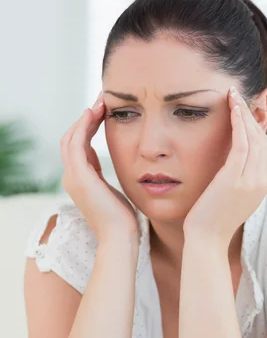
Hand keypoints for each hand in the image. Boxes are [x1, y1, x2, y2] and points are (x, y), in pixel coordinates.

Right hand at [60, 92, 138, 244]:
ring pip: (71, 137)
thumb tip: (116, 163)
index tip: (105, 111)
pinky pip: (76, 142)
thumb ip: (110, 177)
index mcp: (81, 180)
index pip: (80, 145)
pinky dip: (83, 125)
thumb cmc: (124, 220)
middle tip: (103, 100)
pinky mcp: (79, 176)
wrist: (120, 238)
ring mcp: (72, 177)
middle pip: (72, 138)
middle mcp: (72, 177)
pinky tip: (95, 112)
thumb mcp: (116, 192)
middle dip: (86, 117)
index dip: (90, 126)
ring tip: (101, 101)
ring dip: (85, 117)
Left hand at [183, 86, 266, 247]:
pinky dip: (238, 123)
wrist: (207, 240)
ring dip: (244, 113)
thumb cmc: (213, 219)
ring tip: (233, 96)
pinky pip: (242, 143)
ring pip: (253, 137)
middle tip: (238, 95)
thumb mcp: (232, 195)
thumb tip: (233, 160)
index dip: (254, 125)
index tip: (243, 108)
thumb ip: (238, 177)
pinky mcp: (235, 178)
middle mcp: (263, 180)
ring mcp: (251, 180)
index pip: (263, 147)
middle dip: (251, 114)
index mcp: (264, 183)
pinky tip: (232, 108)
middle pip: (261, 138)